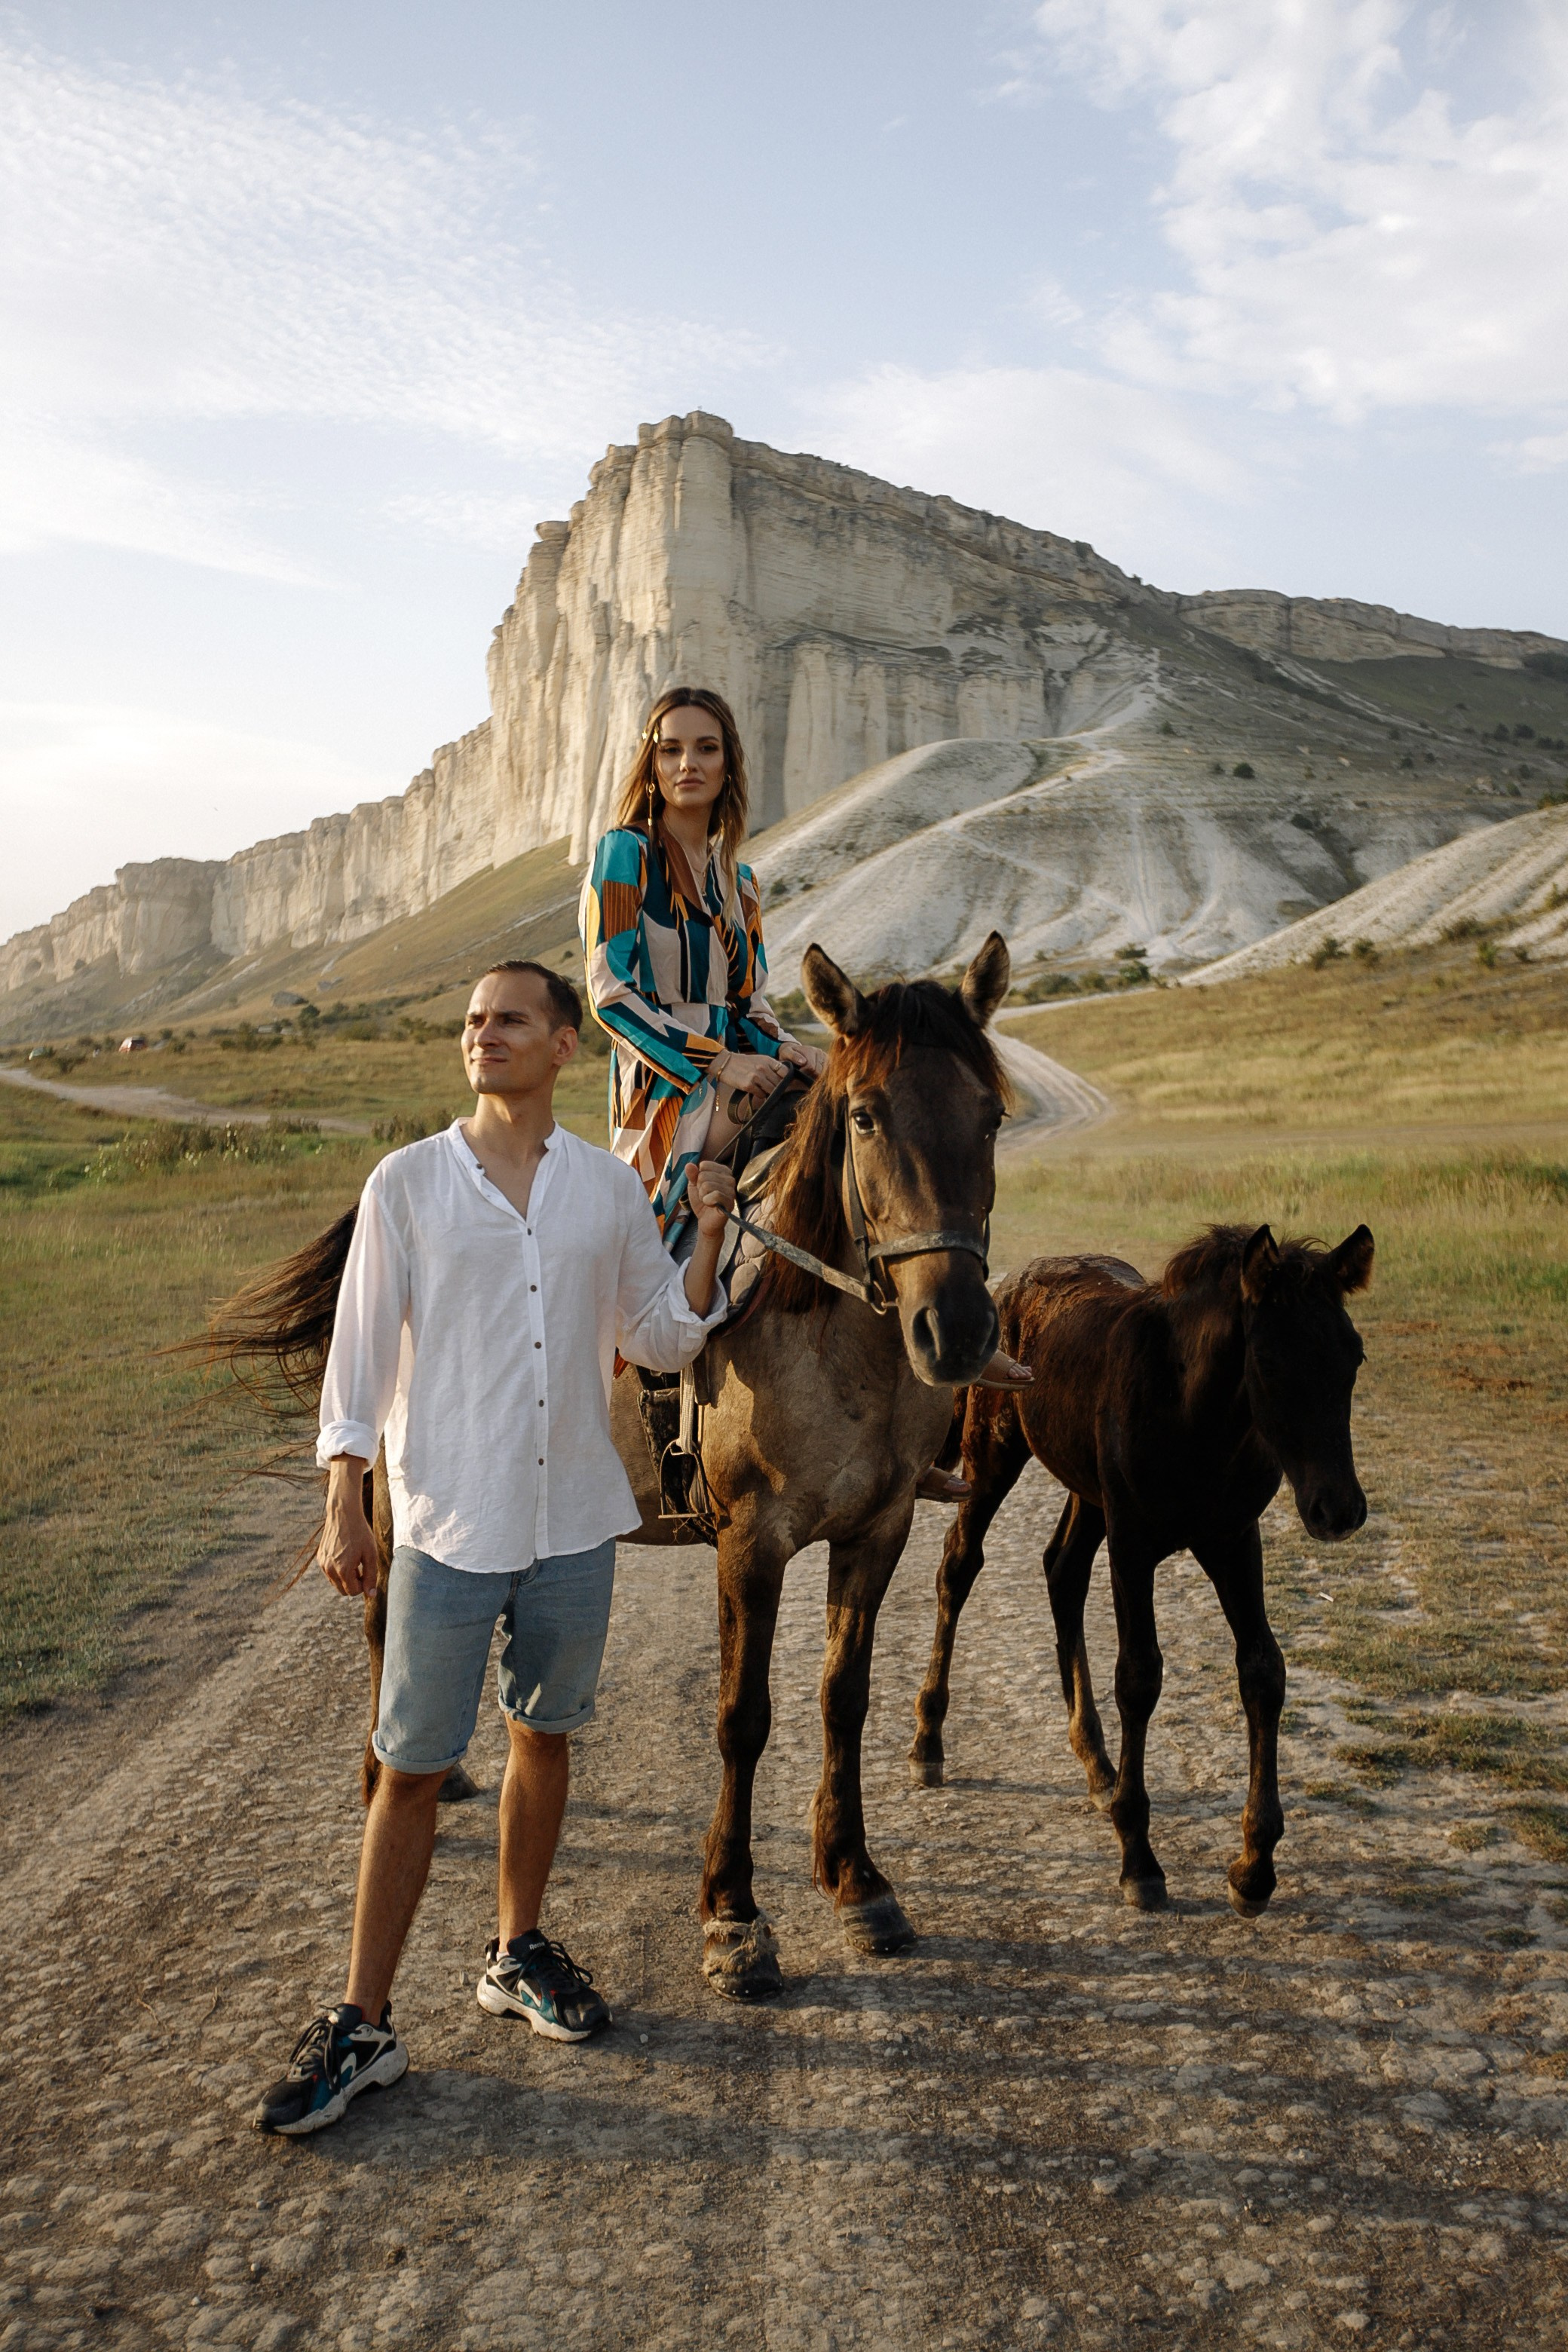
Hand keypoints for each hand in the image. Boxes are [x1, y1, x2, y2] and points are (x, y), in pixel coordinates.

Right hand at [318, 1456, 378, 1595]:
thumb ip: (371, 1576)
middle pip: (343, 1590)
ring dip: (345, 1577)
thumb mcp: (371, 1555)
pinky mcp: (319, 1557)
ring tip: (354, 1560)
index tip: (367, 1573)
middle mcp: (329, 1569)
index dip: (363, 1586)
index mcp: (342, 1570)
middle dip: (354, 1584)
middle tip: (362, 1568)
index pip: (353, 1592)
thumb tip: (371, 1595)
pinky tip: (345, 1555)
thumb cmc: (360, 1533)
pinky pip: (329, 1572)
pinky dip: (338, 1569)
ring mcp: (322, 1563)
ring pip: (335, 1582)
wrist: (343, 1514)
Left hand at [688, 1159, 736, 1238]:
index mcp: (723, 1171)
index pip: (704, 1165)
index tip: (703, 1187)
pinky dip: (707, 1201)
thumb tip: (689, 1164)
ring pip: (707, 1185)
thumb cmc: (702, 1201)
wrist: (705, 1220)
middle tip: (705, 1196)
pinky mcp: (730, 1202)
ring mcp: (731, 1190)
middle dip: (700, 1188)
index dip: (698, 1177)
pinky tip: (711, 1205)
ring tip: (708, 1201)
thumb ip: (692, 1174)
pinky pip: (714, 1195)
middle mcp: (730, 1178)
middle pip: (704, 1175)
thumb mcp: (694, 1185)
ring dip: (702, 1196)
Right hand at [720, 1051, 788, 1104]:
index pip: (785, 1072)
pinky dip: (760, 1095)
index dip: (786, 1079)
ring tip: (763, 1089)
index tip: (785, 1084)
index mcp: (768, 1060)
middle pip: (779, 1083)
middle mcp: (763, 1068)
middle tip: (774, 1090)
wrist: (725, 1064)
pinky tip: (755, 1090)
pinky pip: (761, 1094)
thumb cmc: (744, 1063)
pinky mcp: (748, 1085)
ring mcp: (756, 1077)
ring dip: (769, 1092)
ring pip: (771, 1090)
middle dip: (778, 1088)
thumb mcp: (759, 1059)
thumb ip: (771, 1067)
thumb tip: (784, 1079)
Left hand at [778, 1037, 826, 1078]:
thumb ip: (793, 1056)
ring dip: (814, 1076)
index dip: (803, 1073)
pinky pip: (826, 1073)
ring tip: (806, 1074)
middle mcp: (819, 1052)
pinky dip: (819, 1076)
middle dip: (808, 1075)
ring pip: (822, 1074)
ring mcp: (825, 1057)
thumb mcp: (786, 1053)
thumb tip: (803, 1062)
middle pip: (817, 1071)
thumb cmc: (788, 1054)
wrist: (794, 1051)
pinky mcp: (828, 1062)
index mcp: (810, 1050)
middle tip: (800, 1075)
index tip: (796, 1074)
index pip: (810, 1067)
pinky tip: (812, 1075)